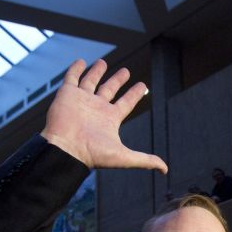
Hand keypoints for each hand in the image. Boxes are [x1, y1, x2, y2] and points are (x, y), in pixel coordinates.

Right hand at [41, 59, 167, 173]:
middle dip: (118, 80)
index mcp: (110, 119)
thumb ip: (145, 160)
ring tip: (103, 62)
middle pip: (110, 90)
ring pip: (91, 81)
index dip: (134, 94)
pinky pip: (71, 78)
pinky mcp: (67, 94)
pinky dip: (75, 69)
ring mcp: (81, 100)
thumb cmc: (93, 154)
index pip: (126, 103)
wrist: (66, 149)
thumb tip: (165, 170)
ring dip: (97, 72)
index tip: (143, 85)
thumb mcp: (124, 157)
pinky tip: (81, 61)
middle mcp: (96, 108)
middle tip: (126, 72)